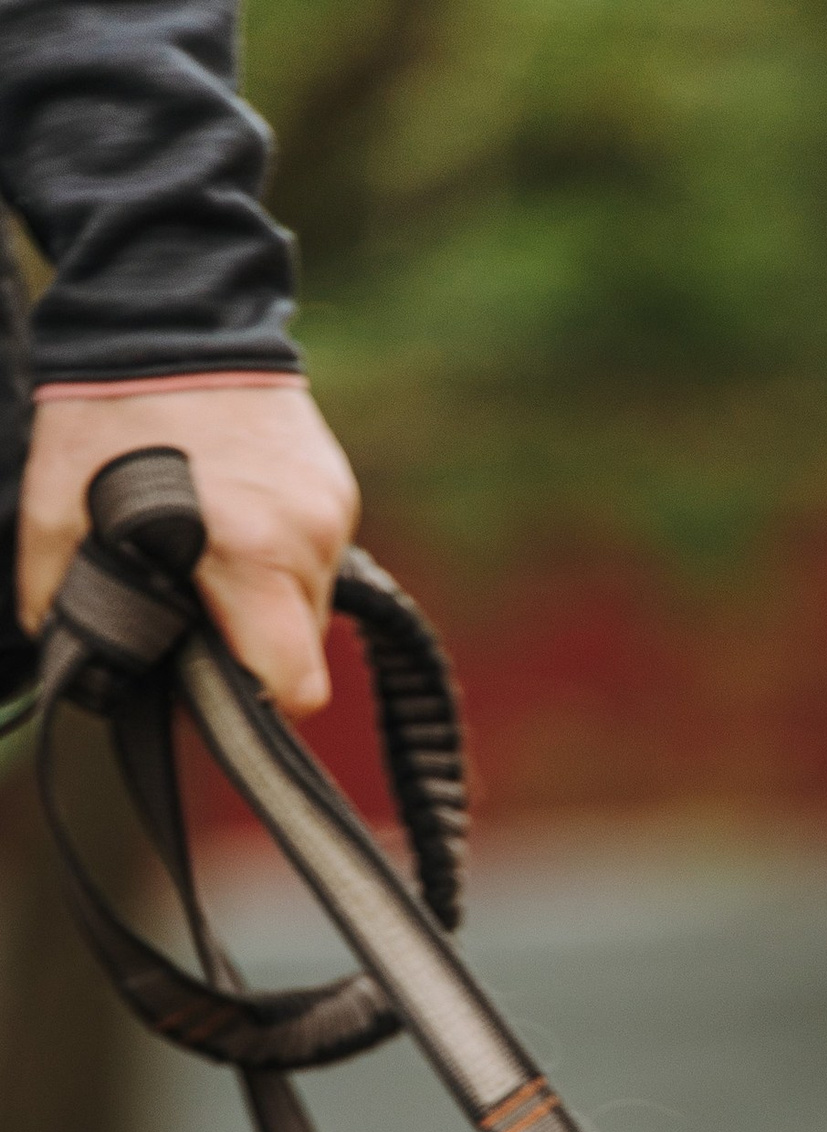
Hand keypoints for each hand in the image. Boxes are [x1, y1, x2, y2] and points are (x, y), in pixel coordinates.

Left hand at [15, 379, 358, 714]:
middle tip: (191, 602)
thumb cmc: (108, 408)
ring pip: (309, 605)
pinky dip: (277, 552)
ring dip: (263, 597)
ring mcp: (333, 511)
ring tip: (208, 546)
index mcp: (253, 556)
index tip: (207, 678)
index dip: (250, 703)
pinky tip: (231, 510)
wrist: (169, 299)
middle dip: (249, 642)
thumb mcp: (53, 509)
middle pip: (301, 651)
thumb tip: (75, 665)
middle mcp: (310, 539)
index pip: (292, 688)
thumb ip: (61, 600)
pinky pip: (314, 555)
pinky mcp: (338, 486)